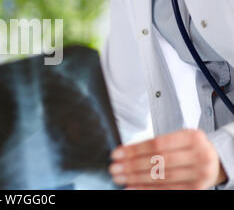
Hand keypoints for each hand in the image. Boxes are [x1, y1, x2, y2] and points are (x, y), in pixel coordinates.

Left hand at [108, 129, 226, 189]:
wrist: (214, 161)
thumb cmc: (189, 147)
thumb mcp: (177, 138)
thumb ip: (155, 144)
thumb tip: (125, 152)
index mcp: (192, 137)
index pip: (157, 144)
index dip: (135, 150)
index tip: (117, 153)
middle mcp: (199, 155)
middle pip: (158, 162)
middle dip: (132, 165)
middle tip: (114, 167)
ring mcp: (199, 174)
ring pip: (162, 177)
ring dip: (136, 178)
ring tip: (120, 177)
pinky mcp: (197, 189)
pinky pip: (168, 190)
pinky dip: (147, 189)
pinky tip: (132, 187)